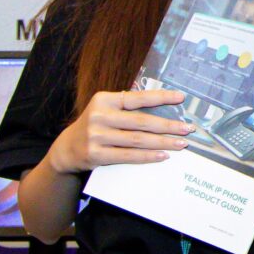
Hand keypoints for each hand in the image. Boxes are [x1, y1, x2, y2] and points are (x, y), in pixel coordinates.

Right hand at [47, 87, 192, 173]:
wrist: (66, 149)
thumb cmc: (95, 126)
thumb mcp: (105, 109)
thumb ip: (127, 106)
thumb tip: (163, 105)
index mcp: (104, 99)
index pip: (137, 97)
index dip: (160, 97)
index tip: (181, 98)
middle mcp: (100, 116)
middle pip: (141, 121)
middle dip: (168, 125)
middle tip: (187, 128)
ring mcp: (97, 136)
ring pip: (137, 140)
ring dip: (162, 142)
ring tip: (180, 143)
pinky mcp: (96, 154)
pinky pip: (128, 156)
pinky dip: (148, 156)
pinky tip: (163, 155)